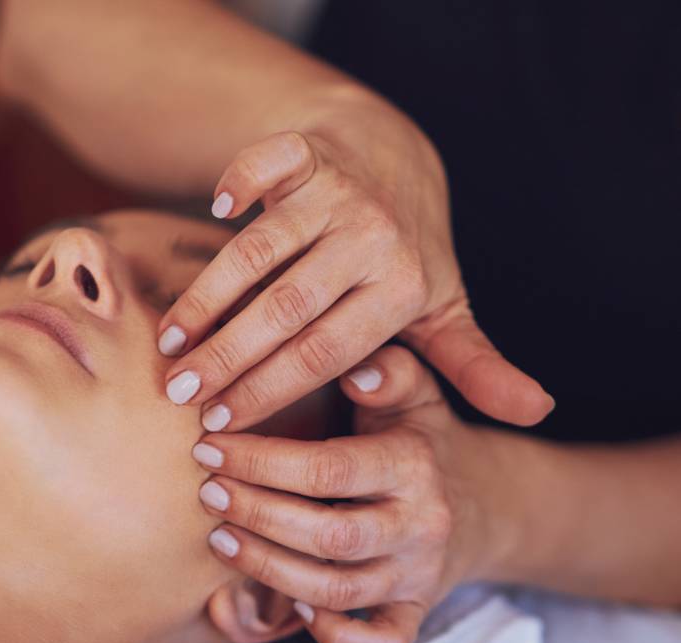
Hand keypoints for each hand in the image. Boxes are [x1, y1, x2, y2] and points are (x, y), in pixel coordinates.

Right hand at [159, 121, 553, 431]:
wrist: (396, 159)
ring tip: (170, 343)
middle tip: (180, 396)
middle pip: (286, 309)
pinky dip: (240, 180)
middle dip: (226, 358)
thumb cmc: (410, 254)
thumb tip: (540, 411)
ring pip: (260, 250)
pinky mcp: (308, 153)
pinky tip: (213, 212)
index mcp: (403, 288)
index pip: (325, 353)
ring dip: (208, 297)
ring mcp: (338, 191)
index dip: (269, 391)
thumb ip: (475, 364)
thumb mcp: (444, 311)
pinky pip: (267, 163)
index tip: (223, 422)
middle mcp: (373, 237)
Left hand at [192, 345, 505, 642]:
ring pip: (338, 592)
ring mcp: (420, 575)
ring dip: (270, 570)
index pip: (329, 469)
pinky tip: (291, 608)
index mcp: (414, 464)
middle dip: (257, 515)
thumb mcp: (412, 390)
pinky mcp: (416, 612)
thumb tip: (353, 368)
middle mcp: (422, 525)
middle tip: (207, 492)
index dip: (261, 460)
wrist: (477, 498)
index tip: (209, 443)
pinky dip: (334, 636)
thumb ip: (386, 370)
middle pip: (329, 536)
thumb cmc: (419, 434)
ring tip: (220, 538)